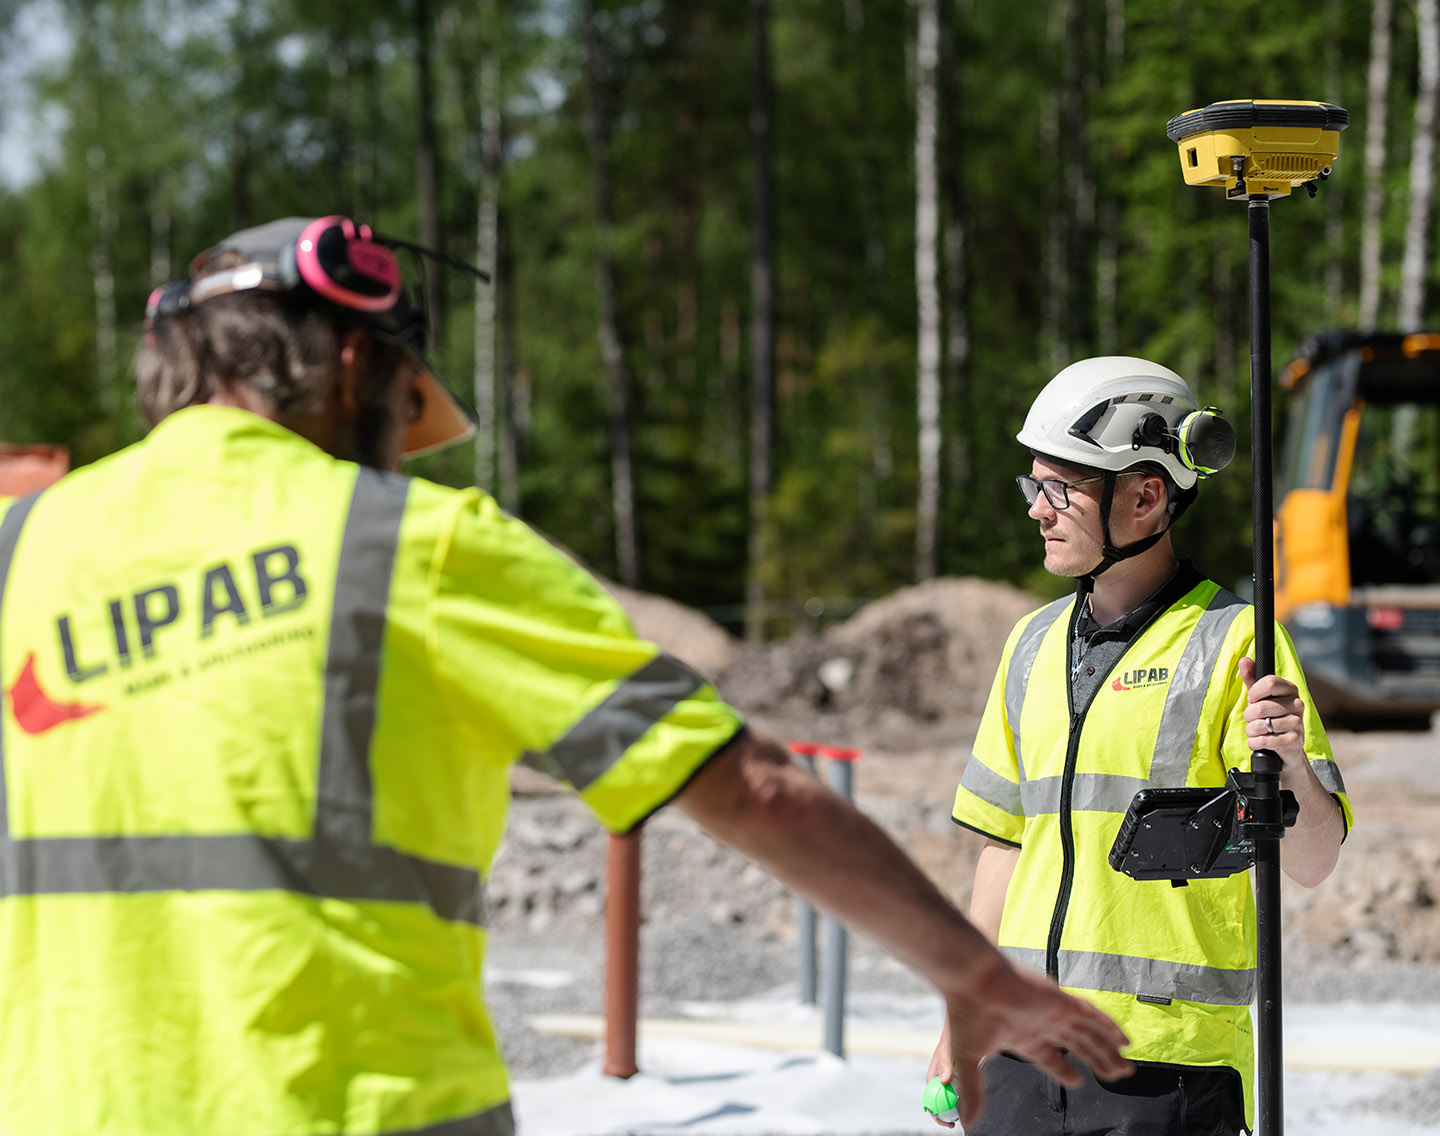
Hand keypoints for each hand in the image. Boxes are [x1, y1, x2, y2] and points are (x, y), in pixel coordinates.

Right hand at [926, 956, 1131, 1127]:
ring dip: (1108, 1050)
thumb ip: (973, 1092)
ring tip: (1126, 1068)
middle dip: (1097, 1061)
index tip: (1080, 1081)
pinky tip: (1124, 1041)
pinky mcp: (1061, 1001)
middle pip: (1078, 1045)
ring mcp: (1053, 1011)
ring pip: (1089, 1033)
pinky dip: (1109, 1027)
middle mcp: (1041, 1023)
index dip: (1067, 1072)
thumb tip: (969, 1122)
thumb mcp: (969, 1059)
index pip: (1051, 1058)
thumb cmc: (967, 1014)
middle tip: (1116, 1076)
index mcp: (1022, 1036)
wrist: (971, 980)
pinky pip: (1092, 1016)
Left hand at [1238, 656, 1306, 771]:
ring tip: (1256, 731)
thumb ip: (1251, 678)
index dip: (1254, 692)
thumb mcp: (1260, 697)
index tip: (1253, 699)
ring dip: (1251, 731)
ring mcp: (1298, 723)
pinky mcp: (1294, 741)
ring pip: (1260, 724)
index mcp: (1290, 690)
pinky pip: (1264, 740)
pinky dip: (1254, 743)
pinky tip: (1259, 742)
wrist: (1286, 748)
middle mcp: (1298, 704)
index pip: (1269, 682)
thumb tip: (1244, 660)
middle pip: (1260, 706)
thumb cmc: (1270, 718)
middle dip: (1248, 715)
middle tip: (1253, 719)